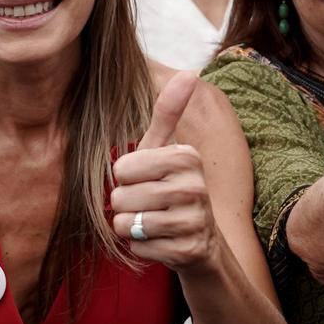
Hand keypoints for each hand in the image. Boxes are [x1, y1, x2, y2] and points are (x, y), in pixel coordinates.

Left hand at [109, 73, 220, 269]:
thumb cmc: (173, 190)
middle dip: (126, 205)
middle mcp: (195, 187)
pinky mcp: (188, 252)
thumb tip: (189, 72)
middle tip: (150, 206)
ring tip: (154, 223)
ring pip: (126, 224)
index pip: (120, 169)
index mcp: (186, 157)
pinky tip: (162, 242)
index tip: (148, 180)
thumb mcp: (167, 150)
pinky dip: (141, 248)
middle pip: (120, 197)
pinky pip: (136, 248)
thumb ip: (168, 113)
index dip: (125, 178)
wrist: (202, 244)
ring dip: (131, 228)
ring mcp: (194, 221)